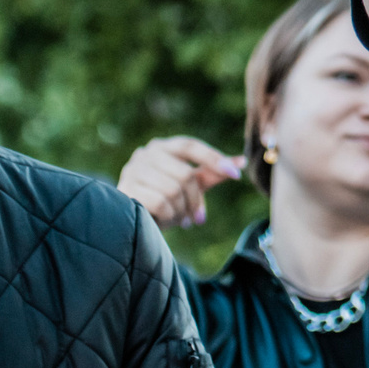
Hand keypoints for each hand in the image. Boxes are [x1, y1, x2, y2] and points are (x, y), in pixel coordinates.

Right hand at [118, 134, 243, 227]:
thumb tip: (242, 161)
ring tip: (178, 218)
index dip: (214, 158)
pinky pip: (160, 203)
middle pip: (186, 174)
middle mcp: (146, 153)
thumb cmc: (163, 198)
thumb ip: (212, 172)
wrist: (130, 220)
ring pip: (173, 190)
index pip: (191, 146)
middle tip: (199, 218)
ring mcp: (133, 170)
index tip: (236, 174)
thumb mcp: (190, 184)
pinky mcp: (126, 189)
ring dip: (181, 211)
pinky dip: (168, 216)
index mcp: (164, 147)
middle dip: (196, 200)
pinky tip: (165, 221)